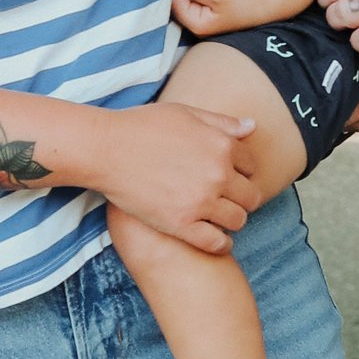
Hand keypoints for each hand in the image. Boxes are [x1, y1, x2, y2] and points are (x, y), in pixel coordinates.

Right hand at [92, 99, 259, 251]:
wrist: (105, 149)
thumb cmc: (142, 126)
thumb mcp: (185, 113)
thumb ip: (221, 122)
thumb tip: (252, 126)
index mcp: (221, 146)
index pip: (252, 165)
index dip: (242, 170)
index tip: (232, 176)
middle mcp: (217, 174)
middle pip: (250, 196)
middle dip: (242, 197)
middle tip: (228, 199)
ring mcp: (200, 201)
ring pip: (238, 221)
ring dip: (232, 220)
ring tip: (219, 217)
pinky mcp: (180, 225)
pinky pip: (216, 243)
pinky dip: (221, 244)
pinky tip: (216, 240)